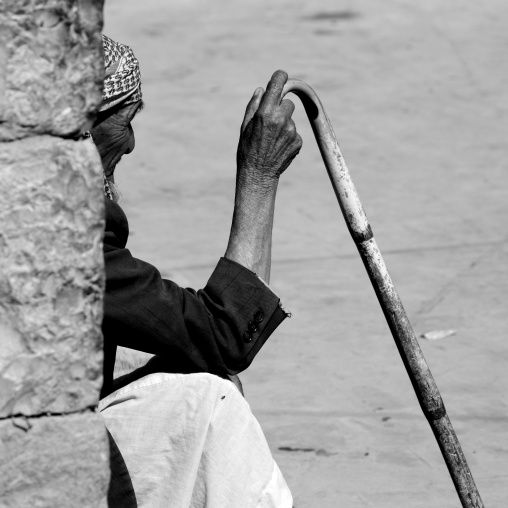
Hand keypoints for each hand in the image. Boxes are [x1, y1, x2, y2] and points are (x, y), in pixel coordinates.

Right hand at [237, 70, 301, 185]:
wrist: (258, 174)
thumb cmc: (247, 149)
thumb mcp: (245, 126)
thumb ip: (254, 105)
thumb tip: (262, 89)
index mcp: (266, 112)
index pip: (278, 83)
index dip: (280, 78)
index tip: (281, 77)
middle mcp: (281, 119)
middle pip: (287, 103)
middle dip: (280, 108)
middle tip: (270, 122)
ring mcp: (292, 131)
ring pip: (291, 119)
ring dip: (284, 125)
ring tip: (272, 140)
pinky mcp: (298, 141)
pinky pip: (294, 133)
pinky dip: (288, 138)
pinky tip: (277, 147)